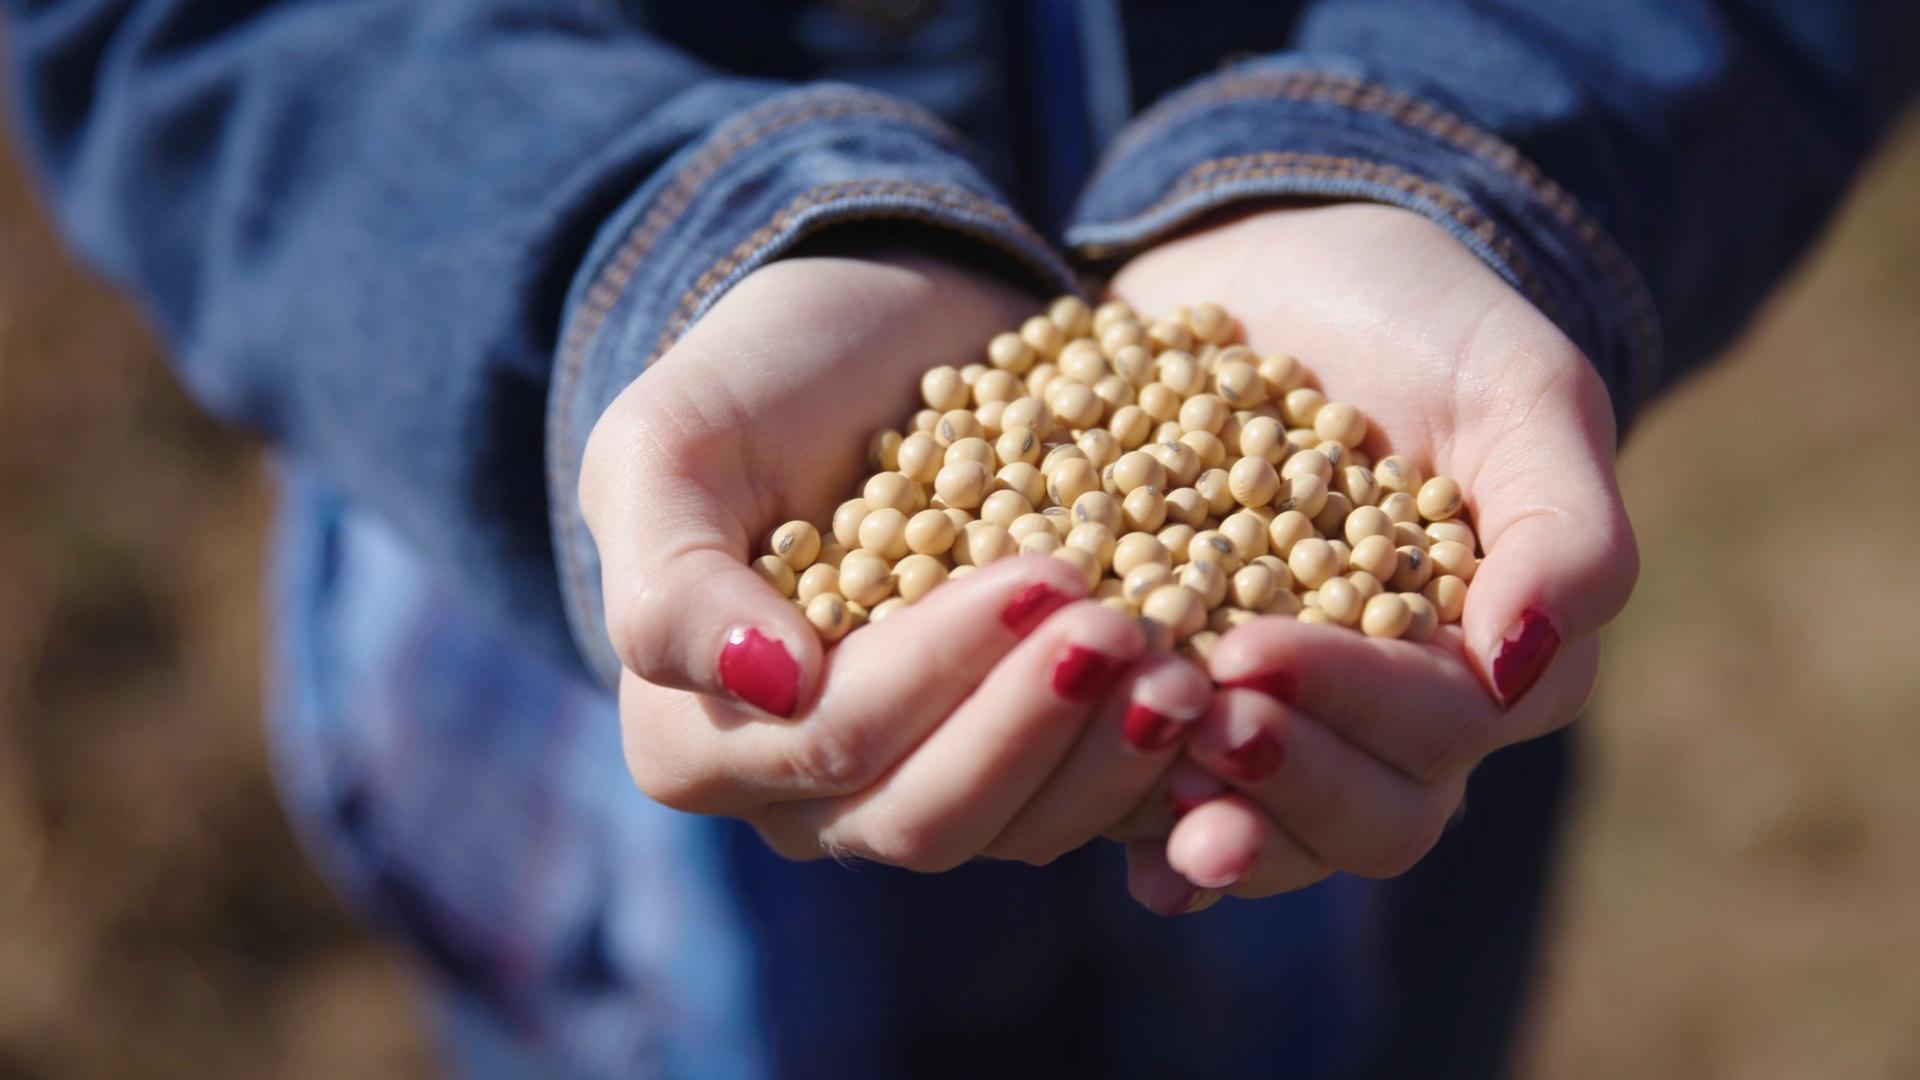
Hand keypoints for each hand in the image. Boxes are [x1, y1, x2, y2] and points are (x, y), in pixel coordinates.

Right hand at [580, 253, 1210, 870]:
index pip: (828, 743)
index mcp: (697, 737)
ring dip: (1105, 760)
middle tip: (1128, 628)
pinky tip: (1211, 709)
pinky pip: (1080, 808)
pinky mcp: (1013, 755)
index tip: (1042, 576)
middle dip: (1033, 726)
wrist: (877, 331)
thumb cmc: (755, 379)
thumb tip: (773, 684)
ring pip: (1013, 832)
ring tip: (1187, 670)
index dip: (937, 675)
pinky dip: (1147, 769)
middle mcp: (802, 791)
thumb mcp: (668, 445)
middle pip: (925, 816)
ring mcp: (916, 780)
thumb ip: (673, 580)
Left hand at [1104, 205, 1638, 910]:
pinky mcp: (1182, 691)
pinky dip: (1135, 818)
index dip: (1353, 707)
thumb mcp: (1517, 386)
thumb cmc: (1423, 321)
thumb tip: (1519, 669)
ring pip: (1270, 823)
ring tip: (1136, 780)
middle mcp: (1386, 711)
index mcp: (1484, 656)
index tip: (1249, 652)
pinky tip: (1099, 834)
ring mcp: (1282, 712)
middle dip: (1282, 779)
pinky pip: (1167, 793)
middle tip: (1195, 719)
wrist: (1277, 266)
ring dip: (1208, 821)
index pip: (1442, 727)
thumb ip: (1563, 526)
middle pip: (1369, 814)